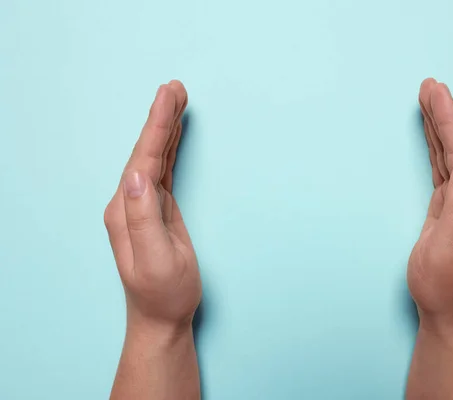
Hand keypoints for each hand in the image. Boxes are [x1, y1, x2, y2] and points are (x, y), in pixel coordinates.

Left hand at [104, 81, 201, 332]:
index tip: (169, 96)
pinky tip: (174, 134)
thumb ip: (143, 217)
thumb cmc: (164, 292)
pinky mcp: (157, 210)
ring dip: (165, 128)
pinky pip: (162, 170)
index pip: (142, 160)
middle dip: (160, 118)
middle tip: (175, 87)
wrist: (162, 316)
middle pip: (146, 151)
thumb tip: (137, 175)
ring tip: (176, 99)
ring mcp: (142, 206)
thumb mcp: (157, 259)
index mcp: (126, 211)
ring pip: (154, 157)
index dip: (157, 126)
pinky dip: (169, 148)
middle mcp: (129, 203)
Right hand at [408, 79, 452, 328]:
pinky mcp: (450, 207)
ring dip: (439, 126)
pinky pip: (443, 168)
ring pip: (452, 154)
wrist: (448, 312)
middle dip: (444, 115)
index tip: (434, 93)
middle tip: (429, 86)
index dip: (449, 121)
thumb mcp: (449, 250)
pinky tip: (430, 135)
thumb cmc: (445, 287)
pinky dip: (435, 147)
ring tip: (428, 99)